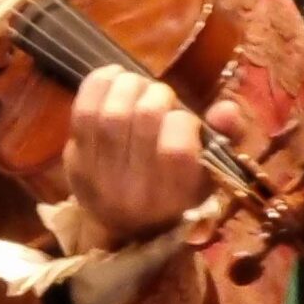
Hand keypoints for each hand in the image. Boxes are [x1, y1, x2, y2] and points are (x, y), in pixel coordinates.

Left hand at [63, 66, 239, 249]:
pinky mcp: (75, 164)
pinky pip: (82, 112)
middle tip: (160, 96)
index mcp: (177, 196)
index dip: (183, 120)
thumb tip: (226, 109)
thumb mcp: (214, 169)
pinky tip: (113, 78)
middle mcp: (136, 192)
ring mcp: (100, 179)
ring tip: (137, 86)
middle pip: (144, 119)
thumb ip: (229, 137)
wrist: (131, 226)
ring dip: (128, 86)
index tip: (184, 119)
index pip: (177, 148)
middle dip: (157, 94)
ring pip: (111, 112)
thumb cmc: (181, 190)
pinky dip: (98, 84)